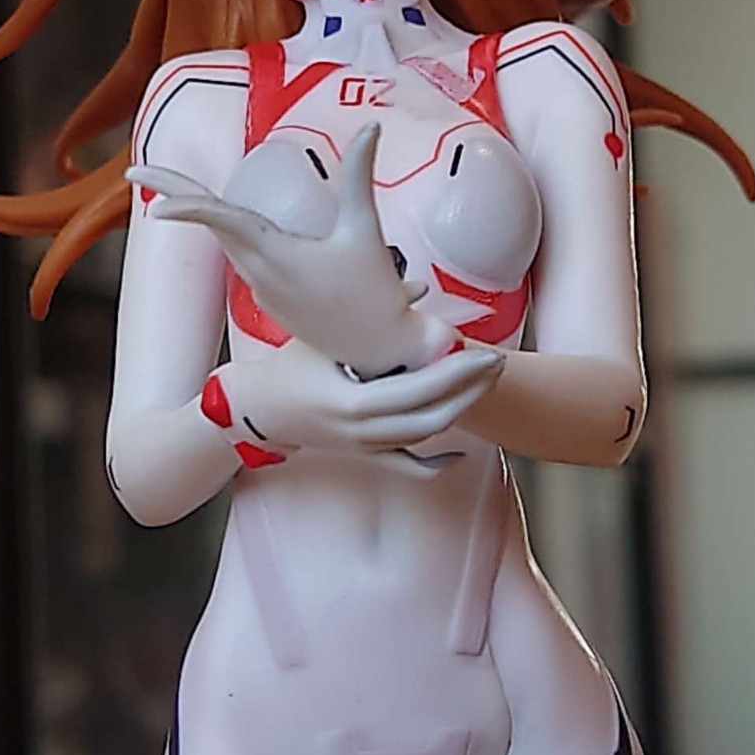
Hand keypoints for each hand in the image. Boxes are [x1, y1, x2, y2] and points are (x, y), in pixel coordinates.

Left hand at [127, 122, 455, 376]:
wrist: (379, 355)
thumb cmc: (374, 297)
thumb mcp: (366, 231)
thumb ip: (360, 178)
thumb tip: (370, 129)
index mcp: (274, 255)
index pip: (221, 221)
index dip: (187, 205)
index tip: (156, 200)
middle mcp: (259, 273)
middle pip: (209, 226)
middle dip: (175, 195)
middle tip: (136, 171)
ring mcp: (263, 290)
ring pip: (225, 242)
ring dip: (204, 214)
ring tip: (171, 191)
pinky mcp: (273, 300)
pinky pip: (246, 258)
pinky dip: (235, 236)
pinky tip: (239, 223)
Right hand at [217, 336, 504, 478]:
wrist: (257, 408)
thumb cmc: (288, 366)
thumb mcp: (322, 334)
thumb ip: (373, 311)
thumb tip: (419, 288)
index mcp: (355, 402)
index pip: (422, 389)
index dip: (459, 373)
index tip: (487, 354)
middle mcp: (364, 430)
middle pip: (433, 416)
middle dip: (470, 390)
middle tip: (497, 364)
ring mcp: (365, 446)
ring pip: (424, 437)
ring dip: (458, 411)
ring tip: (483, 384)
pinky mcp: (364, 455)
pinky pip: (406, 466)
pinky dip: (434, 464)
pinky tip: (459, 456)